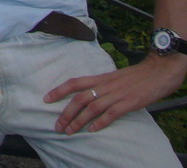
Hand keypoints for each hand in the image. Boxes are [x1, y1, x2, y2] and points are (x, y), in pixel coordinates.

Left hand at [44, 52, 186, 133]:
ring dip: (79, 121)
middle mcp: (104, 85)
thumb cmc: (135, 76)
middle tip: (57, 126)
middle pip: (79, 99)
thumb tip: (88, 95)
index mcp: (100, 78)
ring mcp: (116, 94)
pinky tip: (92, 130)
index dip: (59, 90)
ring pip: (92, 108)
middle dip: (66, 113)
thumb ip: (101, 85)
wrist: (157, 71)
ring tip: (70, 131)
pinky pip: (111, 114)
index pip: (74, 82)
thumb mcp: (113, 77)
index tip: (46, 99)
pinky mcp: (128, 103)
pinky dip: (100, 122)